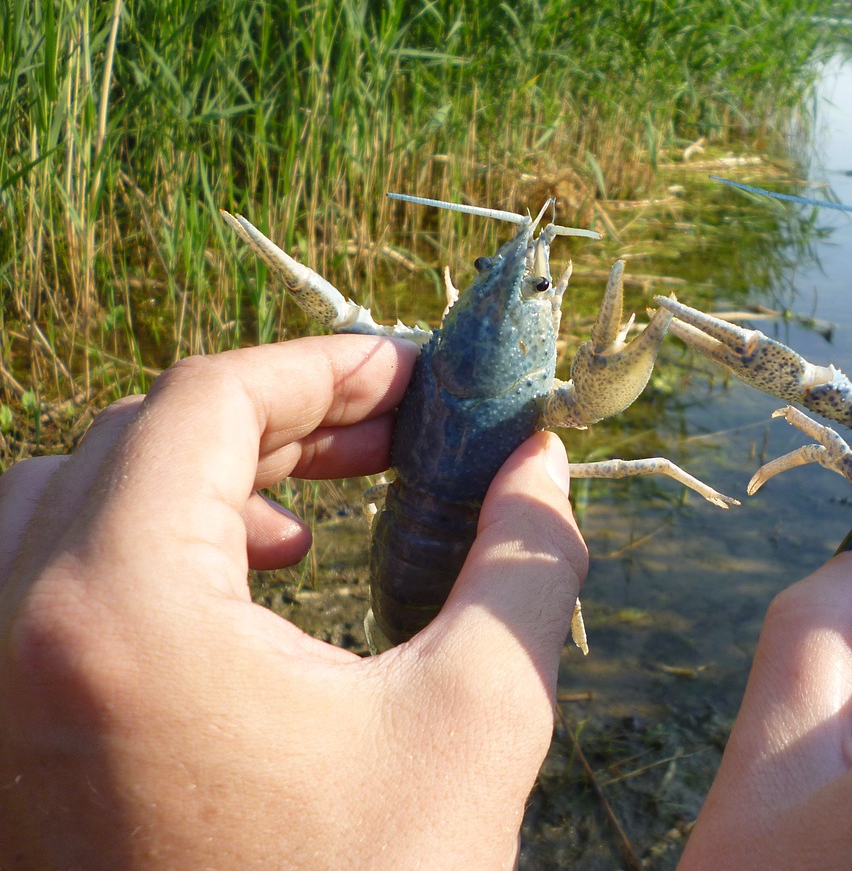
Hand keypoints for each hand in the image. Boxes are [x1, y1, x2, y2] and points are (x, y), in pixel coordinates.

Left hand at [0, 336, 587, 870]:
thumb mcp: (483, 716)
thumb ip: (525, 559)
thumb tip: (543, 461)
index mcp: (123, 613)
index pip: (207, 403)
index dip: (326, 366)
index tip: (416, 377)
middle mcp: (18, 635)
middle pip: (136, 438)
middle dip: (278, 417)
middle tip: (392, 433)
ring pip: (71, 497)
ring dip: (199, 474)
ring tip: (315, 506)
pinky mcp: (7, 740)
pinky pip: (48, 581)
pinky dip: (146, 543)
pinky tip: (252, 585)